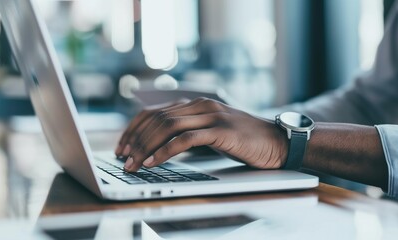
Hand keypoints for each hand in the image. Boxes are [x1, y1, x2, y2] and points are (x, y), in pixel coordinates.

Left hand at [115, 98, 288, 171]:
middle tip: (122, 158)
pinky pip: (185, 140)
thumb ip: (189, 131)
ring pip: (167, 127)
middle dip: (134, 140)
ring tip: (132, 164)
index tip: (121, 146)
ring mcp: (212, 115)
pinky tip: (153, 162)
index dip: (133, 129)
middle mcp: (201, 105)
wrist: (277, 142)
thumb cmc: (244, 140)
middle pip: (157, 119)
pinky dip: (165, 151)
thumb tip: (159, 145)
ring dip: (145, 146)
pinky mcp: (221, 130)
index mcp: (196, 104)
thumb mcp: (211, 132)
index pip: (154, 111)